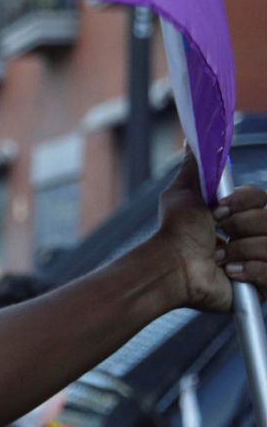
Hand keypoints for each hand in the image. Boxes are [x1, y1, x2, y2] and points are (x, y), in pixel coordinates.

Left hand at [151, 152, 266, 312]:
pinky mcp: (261, 288)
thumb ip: (195, 166)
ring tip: (218, 257)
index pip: (262, 198)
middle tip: (216, 235)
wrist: (169, 267)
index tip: (216, 210)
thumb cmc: (174, 233)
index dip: (242, 203)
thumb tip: (193, 138)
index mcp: (241, 216)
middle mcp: (253, 237)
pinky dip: (249, 271)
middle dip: (239, 225)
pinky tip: (229, 272)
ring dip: (240, 249)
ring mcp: (260, 262)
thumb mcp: (183, 193)